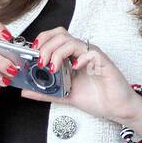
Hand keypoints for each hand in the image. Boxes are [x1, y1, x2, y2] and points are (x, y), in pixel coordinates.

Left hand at [19, 26, 137, 125]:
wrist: (116, 108)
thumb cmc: (97, 98)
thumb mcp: (64, 95)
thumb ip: (45, 92)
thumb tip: (24, 91)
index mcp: (72, 57)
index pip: (55, 36)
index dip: (42, 40)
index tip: (33, 54)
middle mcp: (81, 53)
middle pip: (60, 34)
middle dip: (46, 46)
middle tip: (41, 63)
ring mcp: (93, 56)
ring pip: (71, 41)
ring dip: (57, 52)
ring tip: (52, 68)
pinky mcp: (104, 62)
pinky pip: (90, 53)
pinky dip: (79, 59)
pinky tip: (75, 69)